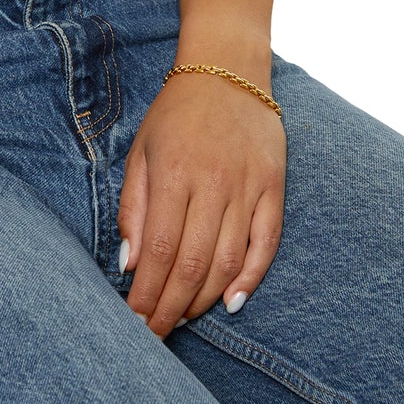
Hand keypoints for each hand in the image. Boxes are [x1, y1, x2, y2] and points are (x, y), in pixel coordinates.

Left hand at [117, 71, 285, 336]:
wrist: (227, 70)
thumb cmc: (175, 113)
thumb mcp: (141, 150)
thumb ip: (133, 207)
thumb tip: (130, 263)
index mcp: (173, 173)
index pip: (160, 249)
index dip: (148, 292)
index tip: (136, 319)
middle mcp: (212, 183)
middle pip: (193, 263)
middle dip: (172, 306)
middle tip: (157, 333)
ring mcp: (247, 186)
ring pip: (228, 261)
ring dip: (205, 298)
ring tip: (184, 317)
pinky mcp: (274, 188)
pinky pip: (266, 244)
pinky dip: (250, 278)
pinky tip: (231, 301)